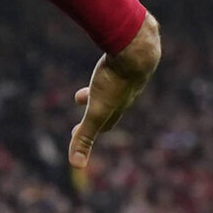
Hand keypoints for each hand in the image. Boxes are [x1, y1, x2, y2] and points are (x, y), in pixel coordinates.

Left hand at [70, 12, 159, 169]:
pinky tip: (108, 51)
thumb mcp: (96, 110)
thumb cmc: (115, 80)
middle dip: (97, 105)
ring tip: (94, 78)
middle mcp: (128, 89)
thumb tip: (76, 165)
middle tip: (80, 99)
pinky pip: (119, 57)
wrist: (136, 47)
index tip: (76, 130)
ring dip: (103, 81)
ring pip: (116, 78)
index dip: (92, 128)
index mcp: (119, 104)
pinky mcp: (129, 51)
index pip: (106, 122)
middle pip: (111, 101)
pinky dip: (112, 60)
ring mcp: (130, 69)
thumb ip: (85, 136)